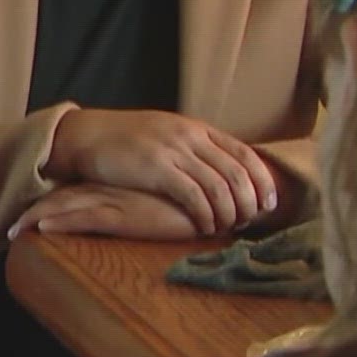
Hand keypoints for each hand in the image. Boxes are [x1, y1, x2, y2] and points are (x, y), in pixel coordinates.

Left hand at [8, 184, 199, 240]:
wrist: (215, 200)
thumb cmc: (192, 204)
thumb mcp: (160, 205)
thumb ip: (142, 206)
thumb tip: (129, 216)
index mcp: (116, 187)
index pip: (73, 192)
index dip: (47, 202)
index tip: (25, 218)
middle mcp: (111, 191)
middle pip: (61, 197)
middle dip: (34, 212)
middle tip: (9, 230)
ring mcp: (116, 202)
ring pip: (66, 206)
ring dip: (37, 218)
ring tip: (13, 232)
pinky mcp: (125, 216)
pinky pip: (86, 218)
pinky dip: (62, 222)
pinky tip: (41, 228)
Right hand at [43, 109, 277, 234]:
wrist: (88, 133)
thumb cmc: (127, 138)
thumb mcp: (168, 133)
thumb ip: (195, 147)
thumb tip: (224, 171)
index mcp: (198, 127)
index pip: (245, 154)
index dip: (262, 182)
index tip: (269, 204)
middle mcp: (191, 136)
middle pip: (238, 173)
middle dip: (250, 203)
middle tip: (249, 223)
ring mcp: (174, 151)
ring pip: (220, 187)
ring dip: (230, 213)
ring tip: (227, 228)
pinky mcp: (157, 169)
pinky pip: (194, 196)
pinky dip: (206, 216)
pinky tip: (205, 227)